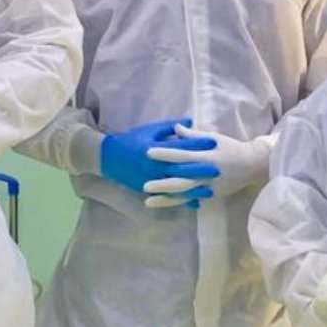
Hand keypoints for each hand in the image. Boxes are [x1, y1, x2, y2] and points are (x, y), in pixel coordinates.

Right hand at [100, 117, 217, 196]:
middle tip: (218, 170)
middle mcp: (155, 166)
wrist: (109, 158)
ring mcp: (152, 180)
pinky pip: (169, 197)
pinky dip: (182, 201)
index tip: (214, 142)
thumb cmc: (131, 140)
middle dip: (200, 170)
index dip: (198, 144)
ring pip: (177, 186)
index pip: (181, 146)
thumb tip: (190, 121)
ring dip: (194, 190)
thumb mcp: (149, 130)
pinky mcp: (149, 190)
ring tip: (210, 192)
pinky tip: (195, 205)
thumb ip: (169, 126)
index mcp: (157, 149)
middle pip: (182, 168)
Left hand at [145, 127, 271, 208]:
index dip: (165, 154)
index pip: (182, 155)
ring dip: (166, 199)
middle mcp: (207, 174)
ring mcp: (209, 188)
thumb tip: (175, 128)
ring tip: (148, 201)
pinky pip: (191, 201)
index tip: (148, 152)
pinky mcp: (211, 196)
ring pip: (184, 195)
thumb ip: (193, 135)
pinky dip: (177, 203)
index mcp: (206, 157)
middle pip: (181, 180)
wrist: (252, 166)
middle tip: (144, 185)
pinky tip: (163, 205)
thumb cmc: (230, 148)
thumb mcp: (214, 138)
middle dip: (162, 183)